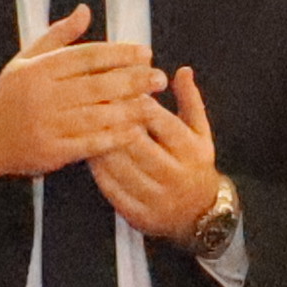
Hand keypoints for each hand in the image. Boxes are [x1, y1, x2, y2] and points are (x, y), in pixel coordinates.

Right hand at [0, 7, 162, 196]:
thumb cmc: (10, 95)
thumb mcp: (26, 59)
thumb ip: (59, 36)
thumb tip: (86, 10)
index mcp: (38, 69)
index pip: (86, 57)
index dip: (118, 54)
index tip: (145, 53)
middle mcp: (42, 96)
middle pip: (96, 86)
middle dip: (132, 81)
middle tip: (159, 78)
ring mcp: (46, 125)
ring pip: (96, 116)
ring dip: (129, 110)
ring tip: (153, 104)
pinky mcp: (50, 152)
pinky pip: (88, 144)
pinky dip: (113, 138)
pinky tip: (134, 132)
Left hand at [96, 67, 225, 240]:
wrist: (200, 215)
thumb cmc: (195, 165)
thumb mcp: (201, 132)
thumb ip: (191, 100)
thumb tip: (183, 71)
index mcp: (191, 151)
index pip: (162, 122)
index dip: (138, 103)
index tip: (119, 87)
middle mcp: (176, 176)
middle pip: (137, 144)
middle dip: (114, 122)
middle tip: (93, 103)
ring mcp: (157, 199)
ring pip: (120, 167)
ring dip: (100, 144)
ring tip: (85, 125)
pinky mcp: (140, 216)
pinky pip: (112, 190)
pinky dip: (98, 170)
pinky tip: (89, 153)